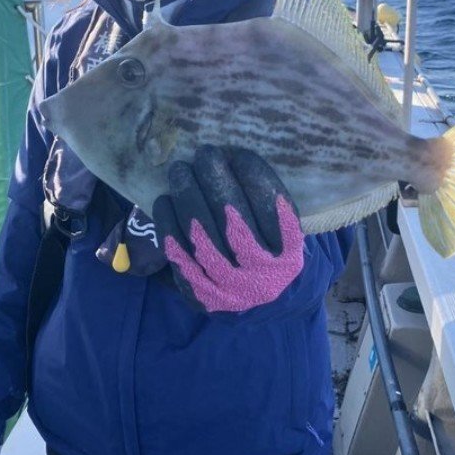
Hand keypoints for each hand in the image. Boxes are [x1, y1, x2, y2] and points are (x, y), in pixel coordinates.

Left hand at [151, 146, 304, 313]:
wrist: (260, 301)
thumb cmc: (271, 251)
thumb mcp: (285, 229)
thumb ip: (268, 201)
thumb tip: (232, 157)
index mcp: (289, 253)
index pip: (270, 206)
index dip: (253, 175)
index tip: (239, 153)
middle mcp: (261, 273)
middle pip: (233, 219)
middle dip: (215, 179)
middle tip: (205, 153)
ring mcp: (228, 286)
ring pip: (201, 235)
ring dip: (187, 196)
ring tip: (180, 170)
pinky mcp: (200, 293)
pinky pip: (179, 254)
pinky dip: (168, 223)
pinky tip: (166, 200)